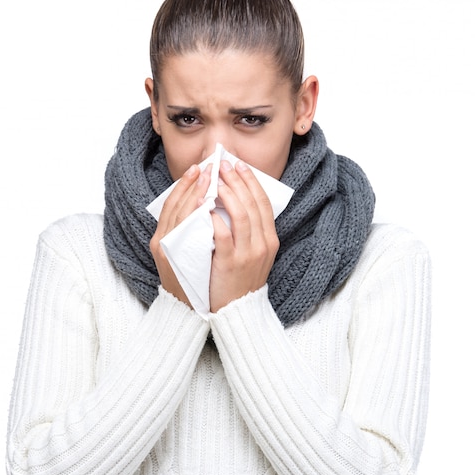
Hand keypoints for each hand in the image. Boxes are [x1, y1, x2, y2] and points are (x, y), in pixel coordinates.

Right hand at [150, 164, 211, 305]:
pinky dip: (195, 218)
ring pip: (178, 216)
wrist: (188, 311)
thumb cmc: (191, 280)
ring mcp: (169, 252)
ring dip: (193, 195)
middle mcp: (162, 242)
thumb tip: (207, 207)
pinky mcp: (177, 261)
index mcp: (163, 238)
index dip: (183, 185)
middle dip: (190, 184)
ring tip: (208, 179)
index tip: (198, 169)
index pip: (171, 204)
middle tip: (206, 168)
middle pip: (173, 206)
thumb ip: (191, 231)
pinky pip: (186, 235)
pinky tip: (207, 207)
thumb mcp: (185, 252)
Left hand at [209, 159, 279, 312]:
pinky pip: (224, 234)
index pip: (263, 202)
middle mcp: (263, 244)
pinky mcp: (231, 263)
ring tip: (216, 179)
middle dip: (238, 180)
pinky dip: (215, 218)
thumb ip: (248, 231)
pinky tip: (205, 207)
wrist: (237, 310)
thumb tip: (233, 201)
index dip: (251, 181)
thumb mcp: (253, 253)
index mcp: (269, 240)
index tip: (239, 165)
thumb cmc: (239, 279)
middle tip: (224, 164)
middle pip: (253, 203)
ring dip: (228, 193)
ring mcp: (248, 253)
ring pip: (241, 215)